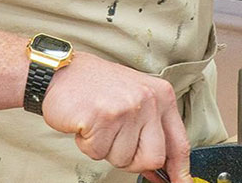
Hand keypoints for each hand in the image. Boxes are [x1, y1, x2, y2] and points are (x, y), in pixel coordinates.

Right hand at [42, 51, 191, 181]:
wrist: (62, 71)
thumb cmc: (96, 85)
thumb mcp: (134, 98)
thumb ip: (151, 130)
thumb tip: (162, 170)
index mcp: (160, 95)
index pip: (179, 143)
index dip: (179, 170)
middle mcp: (148, 100)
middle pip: (153, 159)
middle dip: (131, 158)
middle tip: (115, 138)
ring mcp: (127, 109)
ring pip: (123, 159)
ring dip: (105, 148)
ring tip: (98, 122)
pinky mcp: (104, 119)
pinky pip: (98, 153)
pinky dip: (88, 144)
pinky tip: (86, 122)